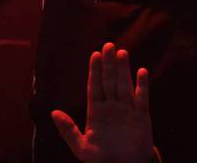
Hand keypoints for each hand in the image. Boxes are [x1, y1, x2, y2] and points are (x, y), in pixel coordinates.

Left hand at [51, 43, 156, 162]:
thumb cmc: (101, 160)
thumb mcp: (81, 148)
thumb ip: (68, 130)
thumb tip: (54, 112)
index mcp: (96, 112)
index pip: (94, 87)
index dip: (94, 71)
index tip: (94, 54)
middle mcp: (112, 107)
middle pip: (109, 81)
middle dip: (108, 64)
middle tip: (109, 45)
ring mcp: (127, 111)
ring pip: (124, 85)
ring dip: (124, 70)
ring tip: (122, 53)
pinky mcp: (142, 118)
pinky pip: (142, 99)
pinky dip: (142, 86)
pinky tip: (142, 72)